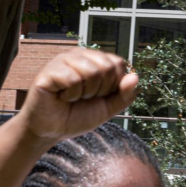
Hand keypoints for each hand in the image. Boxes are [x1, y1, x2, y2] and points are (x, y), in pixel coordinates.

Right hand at [18, 48, 137, 143]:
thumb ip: (123, 95)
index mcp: (93, 60)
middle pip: (107, 66)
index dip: (112, 86)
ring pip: (91, 71)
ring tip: (72, 97)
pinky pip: (73, 79)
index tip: (98, 96)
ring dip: (85, 93)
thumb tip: (135, 77)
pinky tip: (61, 97)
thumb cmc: (77, 116)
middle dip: (99, 90)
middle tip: (83, 97)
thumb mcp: (107, 108)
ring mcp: (63, 60)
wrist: (52, 131)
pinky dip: (71, 95)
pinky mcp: (49, 70)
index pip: (118, 64)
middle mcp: (78, 55)